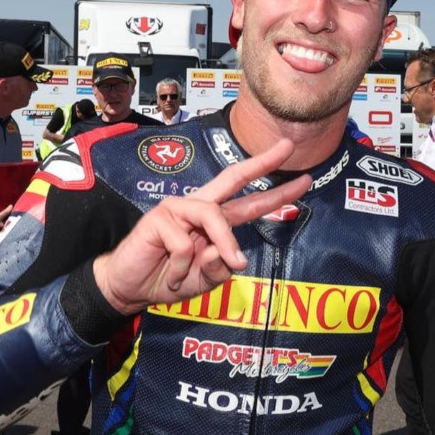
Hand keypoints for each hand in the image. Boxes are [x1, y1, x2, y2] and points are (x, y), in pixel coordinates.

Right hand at [93, 139, 311, 314]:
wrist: (129, 288)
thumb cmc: (170, 279)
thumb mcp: (205, 281)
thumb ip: (220, 268)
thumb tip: (227, 253)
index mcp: (214, 221)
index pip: (249, 201)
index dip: (276, 192)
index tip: (305, 179)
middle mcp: (200, 207)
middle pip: (233, 176)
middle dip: (262, 162)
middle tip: (288, 146)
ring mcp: (179, 208)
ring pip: (214, 215)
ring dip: (224, 244)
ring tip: (223, 268)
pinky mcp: (159, 217)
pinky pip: (184, 244)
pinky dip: (182, 268)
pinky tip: (173, 275)